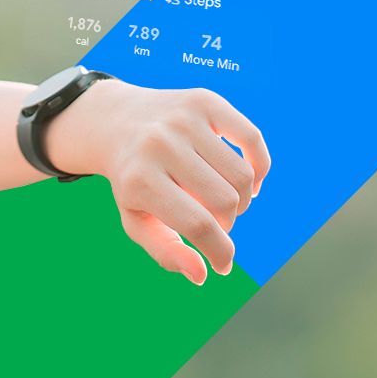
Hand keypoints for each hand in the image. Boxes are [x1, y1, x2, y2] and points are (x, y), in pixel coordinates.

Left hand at [42, 79, 271, 283]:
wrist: (117, 122)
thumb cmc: (132, 180)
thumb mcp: (135, 219)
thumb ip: (165, 251)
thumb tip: (202, 275)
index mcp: (140, 180)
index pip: (197, 225)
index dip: (220, 252)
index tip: (224, 265)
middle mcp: (161, 145)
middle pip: (225, 202)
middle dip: (228, 223)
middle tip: (215, 222)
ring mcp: (184, 120)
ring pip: (242, 175)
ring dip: (242, 199)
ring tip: (223, 201)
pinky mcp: (204, 101)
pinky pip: (253, 138)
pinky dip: (260, 167)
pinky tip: (251, 181)